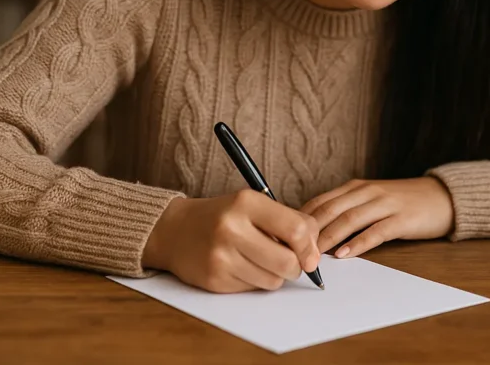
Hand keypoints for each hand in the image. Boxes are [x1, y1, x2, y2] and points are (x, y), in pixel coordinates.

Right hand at [142, 191, 320, 293]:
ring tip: (261, 261)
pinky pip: (253, 289)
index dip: (310, 246)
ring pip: (273, 280)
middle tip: (290, 262)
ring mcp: (221, 255)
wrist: (175, 231)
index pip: (296, 229)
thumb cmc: (222, 217)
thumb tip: (314, 252)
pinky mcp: (214, 279)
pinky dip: (255, 281)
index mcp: (246, 202)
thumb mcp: (252, 205)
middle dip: (296, 266)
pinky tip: (241, 267)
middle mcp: (232, 227)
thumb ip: (287, 221)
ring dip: (275, 275)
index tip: (310, 254)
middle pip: (287, 261)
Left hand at [300, 178, 454, 258]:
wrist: (441, 197)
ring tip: (313, 254)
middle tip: (291, 249)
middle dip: (309, 231)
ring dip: (328, 238)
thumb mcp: (370, 200)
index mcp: (355, 187)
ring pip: (349, 219)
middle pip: (330, 210)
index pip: (320, 201)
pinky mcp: (401, 219)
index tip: (284, 236)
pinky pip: (375, 231)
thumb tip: (314, 232)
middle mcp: (367, 192)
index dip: (300, 219)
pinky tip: (344, 254)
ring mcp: (384, 204)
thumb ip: (346, 211)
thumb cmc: (402, 203)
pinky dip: (357, 243)